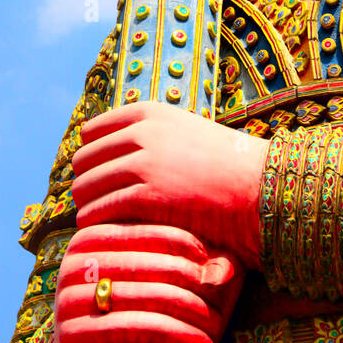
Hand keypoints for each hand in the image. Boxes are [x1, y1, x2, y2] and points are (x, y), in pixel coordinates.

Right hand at [48, 223, 243, 342]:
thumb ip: (192, 265)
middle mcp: (74, 263)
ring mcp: (68, 298)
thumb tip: (224, 269)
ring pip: (148, 297)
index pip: (150, 231)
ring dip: (190, 313)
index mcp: (90, 237)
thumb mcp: (156, 281)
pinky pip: (136, 329)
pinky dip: (176, 337)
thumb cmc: (131, 313)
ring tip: (217, 327)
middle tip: (222, 299)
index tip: (213, 264)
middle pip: (151, 265)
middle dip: (193, 283)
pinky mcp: (71, 333)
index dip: (189, 245)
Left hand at [71, 101, 267, 267]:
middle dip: (84, 181)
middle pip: (84, 158)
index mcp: (150, 112)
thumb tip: (113, 150)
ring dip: (86, 204)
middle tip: (91, 201)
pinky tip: (100, 230)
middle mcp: (143, 133)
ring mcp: (144, 163)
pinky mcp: (147, 196)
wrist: (258, 185)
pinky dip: (94, 221)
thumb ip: (151, 135)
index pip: (92, 131)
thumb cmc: (224, 165)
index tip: (94, 174)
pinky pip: (101, 209)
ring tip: (94, 218)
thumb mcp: (184, 132)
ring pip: (87, 185)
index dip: (90, 155)